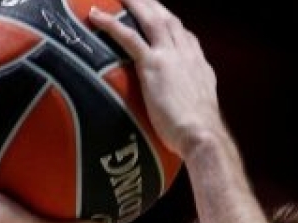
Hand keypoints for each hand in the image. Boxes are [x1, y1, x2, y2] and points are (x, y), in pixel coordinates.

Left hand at [89, 0, 224, 155]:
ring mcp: (170, 57)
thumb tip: (182, 117)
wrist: (202, 134)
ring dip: (136, 4)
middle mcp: (186, 55)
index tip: (165, 20)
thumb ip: (188, 106)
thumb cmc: (200, 135)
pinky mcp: (153, 65)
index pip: (186, 38)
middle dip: (153, 6)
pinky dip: (111, 23)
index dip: (174, 27)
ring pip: (151, 20)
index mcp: (199, 67)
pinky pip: (129, 38)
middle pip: (169, 20)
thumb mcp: (199, 113)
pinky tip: (95, 15)